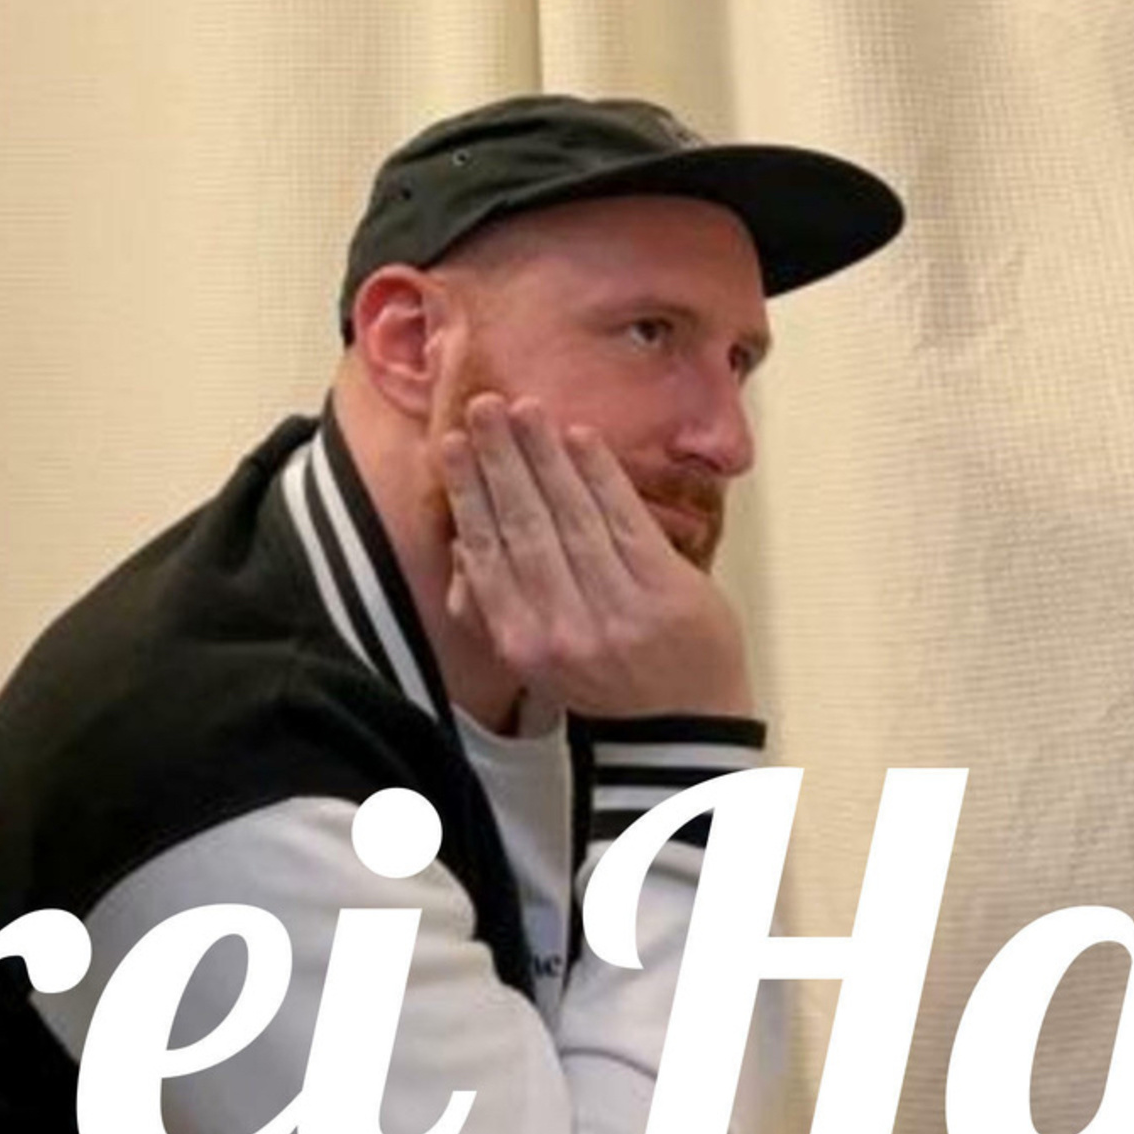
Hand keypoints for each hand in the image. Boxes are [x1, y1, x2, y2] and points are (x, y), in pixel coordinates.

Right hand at [436, 395, 753, 724]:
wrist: (682, 728)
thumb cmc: (601, 681)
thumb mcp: (532, 663)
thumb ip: (491, 611)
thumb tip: (460, 548)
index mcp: (523, 645)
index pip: (488, 554)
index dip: (469, 495)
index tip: (451, 444)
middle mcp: (564, 628)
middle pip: (525, 528)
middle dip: (501, 460)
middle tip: (483, 406)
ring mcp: (618, 609)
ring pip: (572, 516)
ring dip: (545, 455)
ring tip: (524, 408)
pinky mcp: (665, 591)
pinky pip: (625, 520)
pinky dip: (601, 474)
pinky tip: (579, 436)